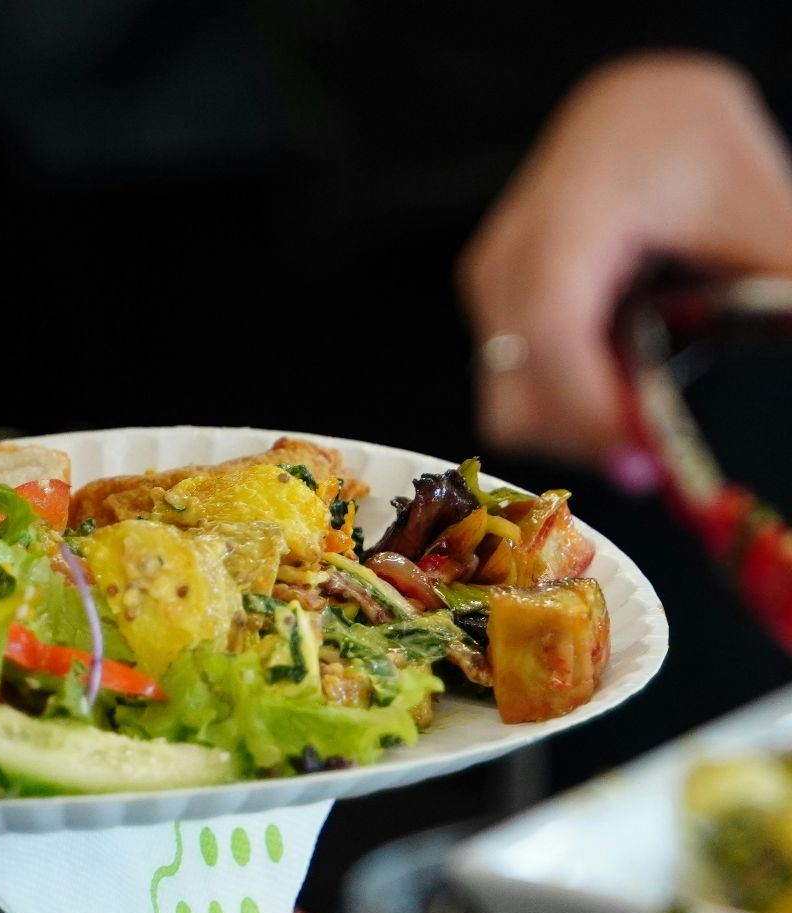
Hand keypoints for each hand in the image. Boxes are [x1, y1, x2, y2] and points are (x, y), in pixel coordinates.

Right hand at [459, 52, 791, 466]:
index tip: (643, 459)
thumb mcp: (759, 210)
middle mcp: (508, 260)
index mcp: (568, 219)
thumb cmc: (688, 142)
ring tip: (646, 421)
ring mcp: (491, 288)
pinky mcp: (495, 310)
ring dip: (576, 430)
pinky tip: (621, 390)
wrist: (633, 107)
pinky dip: (568, 407)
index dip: (587, 405)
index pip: (551, 327)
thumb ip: (778, 292)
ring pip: (510, 402)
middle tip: (659, 463)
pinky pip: (517, 385)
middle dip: (584, 439)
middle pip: (517, 389)